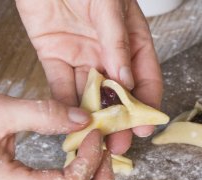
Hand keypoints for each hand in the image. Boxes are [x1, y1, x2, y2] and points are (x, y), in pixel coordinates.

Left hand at [15, 0, 162, 153]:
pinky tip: (68, 122)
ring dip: (93, 118)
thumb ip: (117, 42)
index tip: (145, 127)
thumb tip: (125, 81)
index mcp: (132, 40)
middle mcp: (110, 53)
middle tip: (119, 144)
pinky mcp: (54, 55)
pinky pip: (61, 84)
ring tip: (94, 140)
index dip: (147, 104)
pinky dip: (64, 104)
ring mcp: (83, 55)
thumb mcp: (109, 5)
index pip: (146, 78)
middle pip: (119, 93)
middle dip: (120, 120)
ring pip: (91, 94)